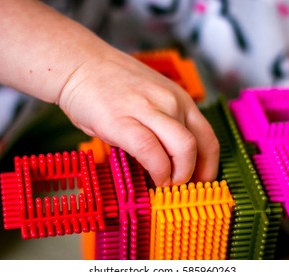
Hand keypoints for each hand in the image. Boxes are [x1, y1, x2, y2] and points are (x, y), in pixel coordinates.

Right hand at [0, 0, 219, 186]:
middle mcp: (171, 102)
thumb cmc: (113, 86)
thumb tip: (171, 161)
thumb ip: (164, 125)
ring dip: (178, 176)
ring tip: (167, 185)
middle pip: (199, 146)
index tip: (201, 182)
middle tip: (182, 188)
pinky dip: (158, 171)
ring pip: (182, 149)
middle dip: (194, 175)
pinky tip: (154, 178)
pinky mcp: (122, 120)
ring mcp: (148, 109)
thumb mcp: (151, 100)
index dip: (209, 166)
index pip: (208, 138)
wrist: (80, 65)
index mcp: (180, 99)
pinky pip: (150, 151)